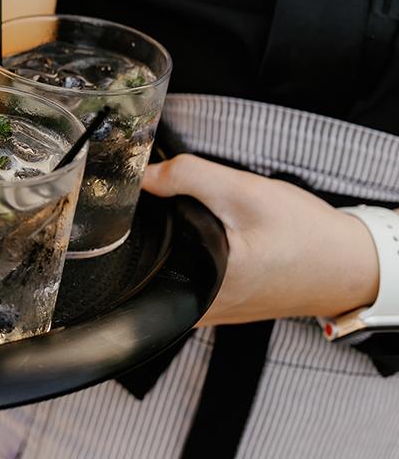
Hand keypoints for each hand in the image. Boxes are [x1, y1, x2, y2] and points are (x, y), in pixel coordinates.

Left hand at [142, 155, 379, 327]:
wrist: (350, 266)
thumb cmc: (307, 236)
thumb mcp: (244, 193)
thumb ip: (186, 177)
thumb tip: (141, 176)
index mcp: (199, 286)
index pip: (138, 250)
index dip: (137, 218)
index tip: (156, 198)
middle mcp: (197, 308)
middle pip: (147, 259)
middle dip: (162, 228)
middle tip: (199, 212)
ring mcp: (207, 312)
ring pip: (166, 268)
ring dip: (178, 242)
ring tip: (210, 225)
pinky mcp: (218, 307)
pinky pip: (185, 276)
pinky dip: (193, 254)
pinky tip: (214, 240)